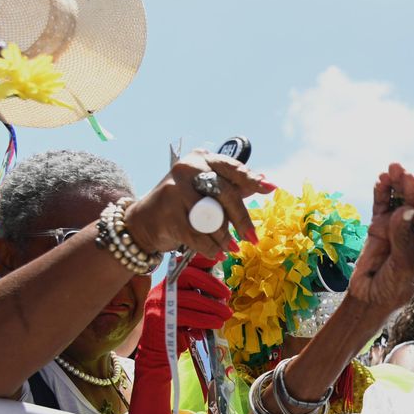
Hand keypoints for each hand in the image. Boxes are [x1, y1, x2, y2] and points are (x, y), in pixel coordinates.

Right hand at [125, 150, 274, 256]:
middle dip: (241, 219)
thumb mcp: (208, 191)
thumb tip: (265, 183)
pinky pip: (198, 235)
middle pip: (224, 193)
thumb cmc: (183, 205)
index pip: (231, 168)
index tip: (270, 187)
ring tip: (228, 247)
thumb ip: (233, 186)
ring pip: (212, 217)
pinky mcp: (167, 212)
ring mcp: (175, 189)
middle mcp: (187, 169)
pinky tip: (215, 253)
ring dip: (223, 238)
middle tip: (253, 238)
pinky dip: (209, 248)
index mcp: (201, 160)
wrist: (144, 222)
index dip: (251, 179)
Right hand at [134, 254, 232, 377]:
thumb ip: (200, 298)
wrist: (158, 353)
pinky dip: (206, 320)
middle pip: (187, 275)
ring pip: (191, 298)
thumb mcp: (189, 310)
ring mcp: (158, 303)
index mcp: (167, 284)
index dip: (200, 260)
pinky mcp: (159, 320)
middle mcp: (160, 290)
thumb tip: (223, 292)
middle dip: (211, 283)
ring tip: (226, 314)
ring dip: (213, 306)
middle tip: (227, 295)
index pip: (183, 265)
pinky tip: (216, 323)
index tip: (218, 260)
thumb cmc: (178, 330)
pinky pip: (188, 316)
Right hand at [346, 164, 413, 312]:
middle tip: (399, 169)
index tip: (411, 180)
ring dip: (394, 186)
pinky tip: (380, 181)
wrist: (369, 299)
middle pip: (412, 205)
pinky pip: (381, 207)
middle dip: (407, 186)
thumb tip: (405, 209)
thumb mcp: (403, 265)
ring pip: (397, 202)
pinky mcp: (379, 228)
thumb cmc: (394, 287)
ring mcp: (396, 229)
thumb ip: (403, 237)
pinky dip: (381, 194)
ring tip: (390, 170)